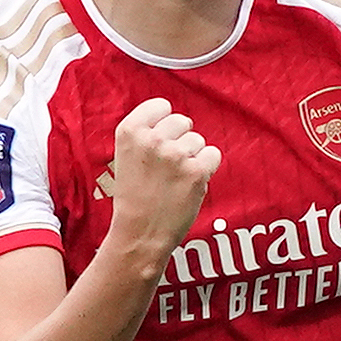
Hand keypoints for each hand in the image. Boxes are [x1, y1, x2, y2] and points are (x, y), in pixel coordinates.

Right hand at [105, 97, 218, 270]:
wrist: (140, 234)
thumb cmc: (135, 196)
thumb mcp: (126, 155)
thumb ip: (146, 132)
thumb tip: (176, 119)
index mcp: (129, 131)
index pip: (161, 106)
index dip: (164, 123)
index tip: (160, 141)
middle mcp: (152, 139)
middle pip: (182, 122)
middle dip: (180, 140)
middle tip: (167, 166)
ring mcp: (175, 155)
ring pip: (198, 140)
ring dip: (192, 157)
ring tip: (175, 179)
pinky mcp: (196, 171)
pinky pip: (213, 154)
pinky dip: (207, 168)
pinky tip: (190, 182)